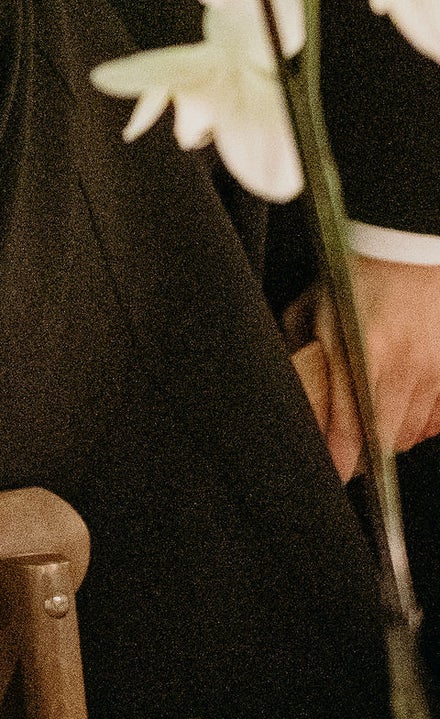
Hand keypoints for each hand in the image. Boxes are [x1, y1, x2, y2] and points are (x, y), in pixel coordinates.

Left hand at [288, 258, 439, 475]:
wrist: (407, 247)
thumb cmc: (360, 271)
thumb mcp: (317, 308)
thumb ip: (303, 347)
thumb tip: (293, 380)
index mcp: (365, 354)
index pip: (351, 429)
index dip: (341, 460)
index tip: (334, 471)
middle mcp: (405, 368)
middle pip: (387, 440)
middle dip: (366, 445)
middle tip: (352, 433)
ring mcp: (435, 370)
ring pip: (415, 432)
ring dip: (394, 432)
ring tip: (378, 411)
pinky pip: (438, 418)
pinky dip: (423, 420)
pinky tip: (407, 403)